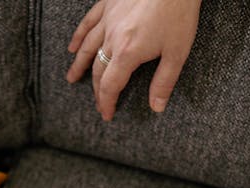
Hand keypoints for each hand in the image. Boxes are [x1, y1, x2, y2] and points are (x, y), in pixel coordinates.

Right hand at [66, 0, 201, 120]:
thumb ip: (164, 82)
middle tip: (98, 102)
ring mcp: (108, 20)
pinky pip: (88, 23)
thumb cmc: (178, 13)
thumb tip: (156, 107)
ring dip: (79, 65)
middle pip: (98, 69)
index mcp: (128, 53)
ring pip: (87, 47)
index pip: (110, 85)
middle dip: (97, 90)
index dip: (107, 102)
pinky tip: (72, 47)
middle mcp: (112, 38)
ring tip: (72, 78)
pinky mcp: (108, 4)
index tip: (107, 114)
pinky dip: (78, 36)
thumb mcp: (177, 52)